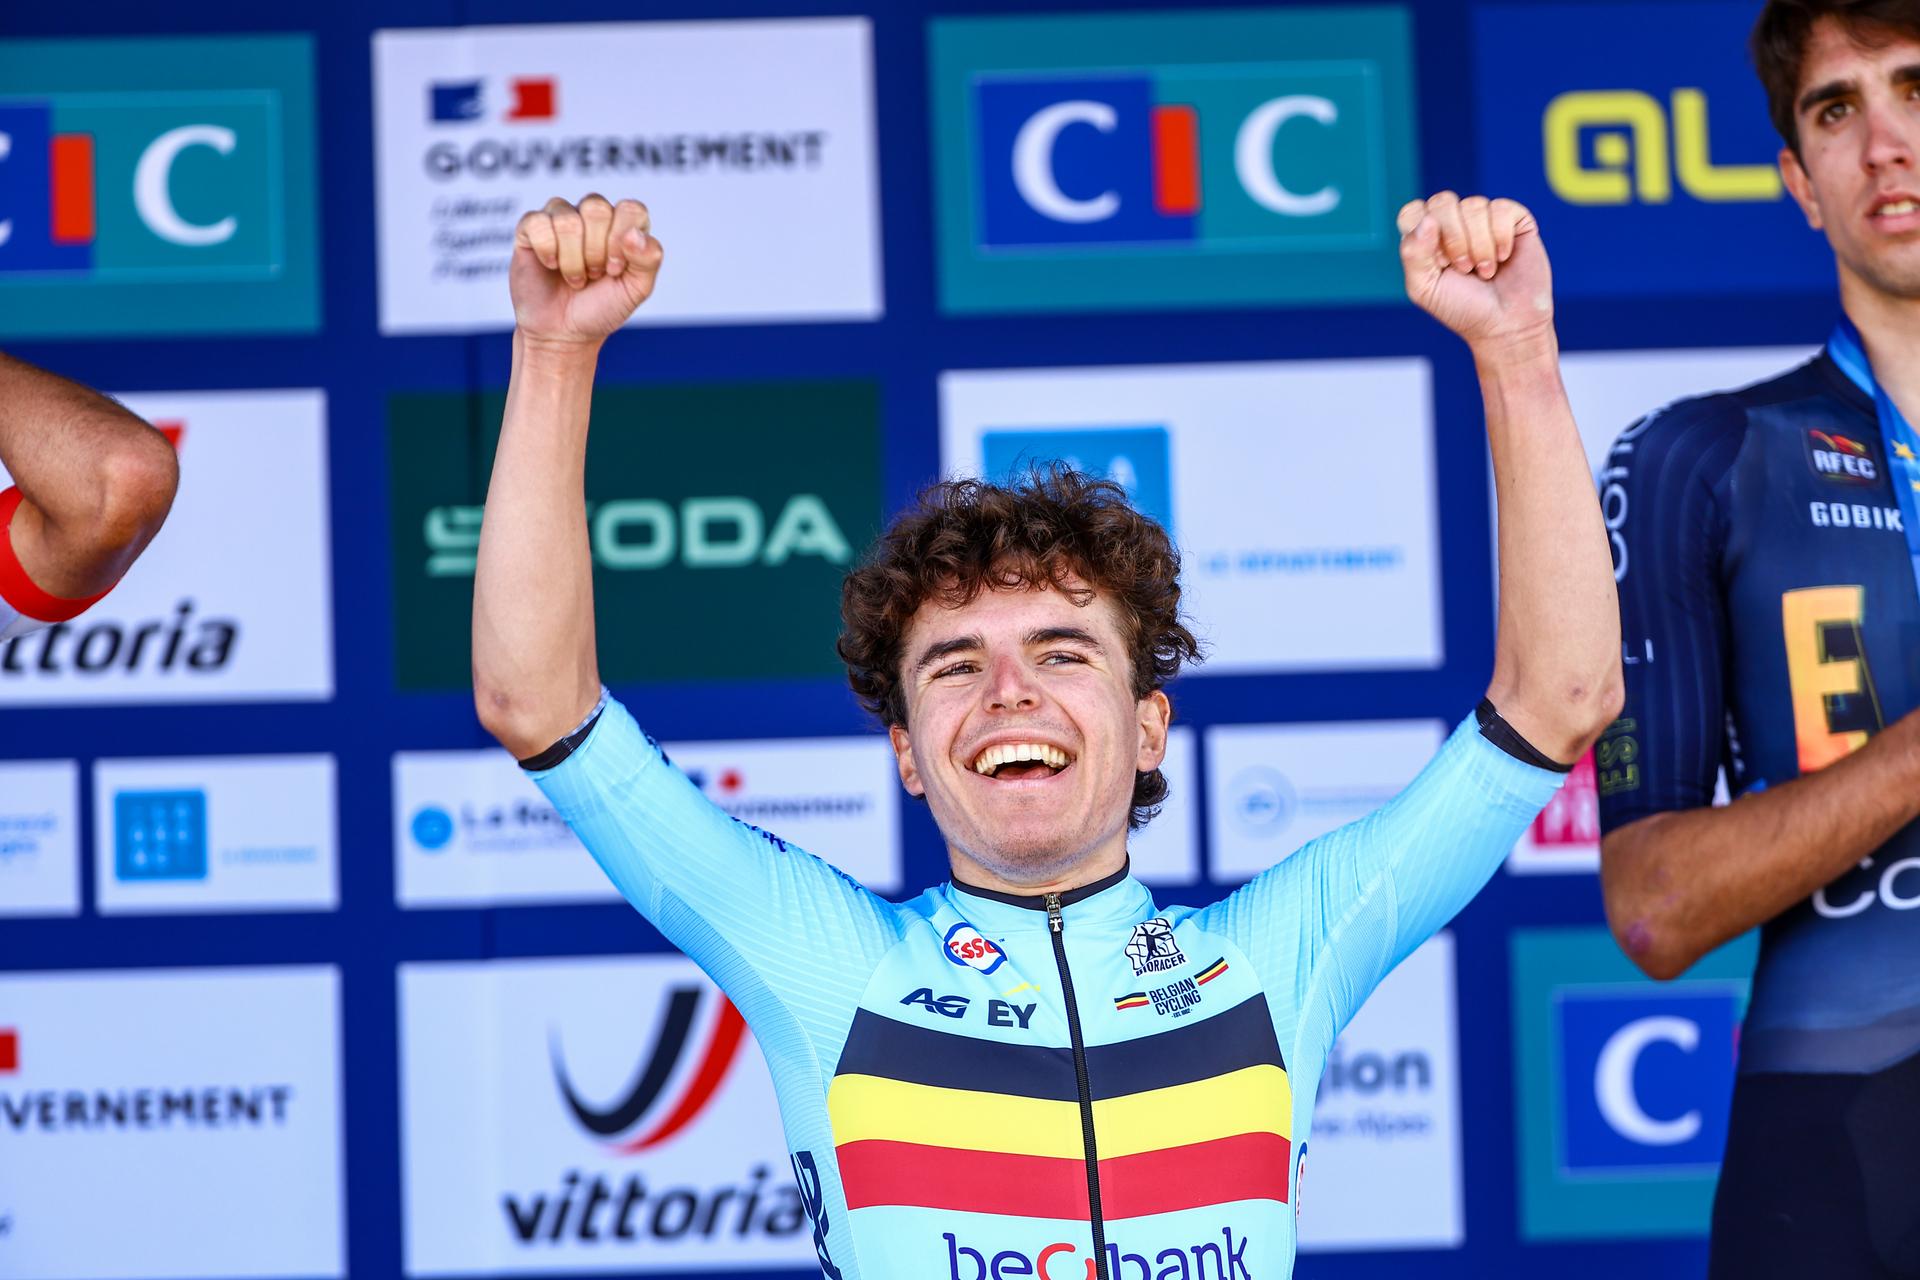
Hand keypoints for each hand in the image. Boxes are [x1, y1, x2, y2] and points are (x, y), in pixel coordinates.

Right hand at [510, 194, 663, 348]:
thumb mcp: (636, 290)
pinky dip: (547, 252)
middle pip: (596, 209)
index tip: (615, 269)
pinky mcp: (531, 227)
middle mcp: (593, 215)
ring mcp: (561, 217)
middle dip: (596, 251)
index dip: (622, 242)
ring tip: (575, 277)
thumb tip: (634, 234)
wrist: (564, 333)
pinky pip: (538, 223)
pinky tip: (551, 265)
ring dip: (572, 260)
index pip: (630, 210)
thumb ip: (649, 260)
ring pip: (567, 220)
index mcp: (623, 224)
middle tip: (593, 274)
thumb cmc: (602, 307)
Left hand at [1398, 193, 1551, 349]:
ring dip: (1479, 245)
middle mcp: (1454, 223)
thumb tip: (1428, 219)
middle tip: (1464, 269)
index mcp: (1426, 238)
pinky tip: (1504, 257)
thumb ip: (1414, 254)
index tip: (1438, 264)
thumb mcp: (1425, 288)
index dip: (1423, 234)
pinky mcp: (1514, 220)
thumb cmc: (1462, 308)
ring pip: (1473, 205)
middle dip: (1454, 240)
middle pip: (1442, 202)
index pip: (1413, 212)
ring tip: (1485, 271)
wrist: (1506, 325)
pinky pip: (1501, 208)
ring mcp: (1483, 219)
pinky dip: (1501, 238)